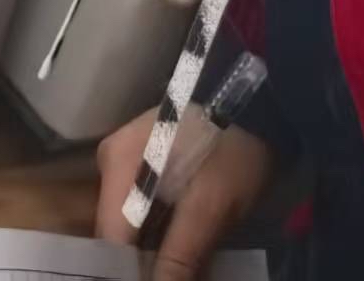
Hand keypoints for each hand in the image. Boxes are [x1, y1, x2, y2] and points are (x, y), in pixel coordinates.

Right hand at [96, 107, 274, 280]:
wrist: (253, 101)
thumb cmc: (231, 151)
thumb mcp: (212, 207)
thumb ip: (182, 254)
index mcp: (118, 167)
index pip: (110, 237)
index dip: (126, 272)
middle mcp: (110, 161)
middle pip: (116, 229)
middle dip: (139, 262)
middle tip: (169, 276)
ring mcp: (124, 157)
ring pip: (127, 219)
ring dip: (149, 248)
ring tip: (173, 269)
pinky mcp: (141, 158)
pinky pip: (138, 204)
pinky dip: (155, 229)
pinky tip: (175, 245)